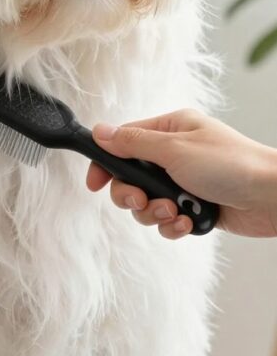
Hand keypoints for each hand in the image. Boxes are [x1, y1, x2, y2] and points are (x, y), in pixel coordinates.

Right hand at [86, 109, 276, 238]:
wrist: (271, 196)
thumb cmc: (231, 164)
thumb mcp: (174, 149)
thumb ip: (132, 143)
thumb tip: (99, 131)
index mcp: (170, 130)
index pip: (123, 142)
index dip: (106, 164)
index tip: (96, 184)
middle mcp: (174, 154)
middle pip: (131, 178)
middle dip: (133, 196)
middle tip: (142, 202)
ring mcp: (184, 182)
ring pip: (147, 204)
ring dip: (155, 213)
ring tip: (173, 212)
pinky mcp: (194, 206)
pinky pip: (167, 220)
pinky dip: (173, 225)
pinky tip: (187, 222)